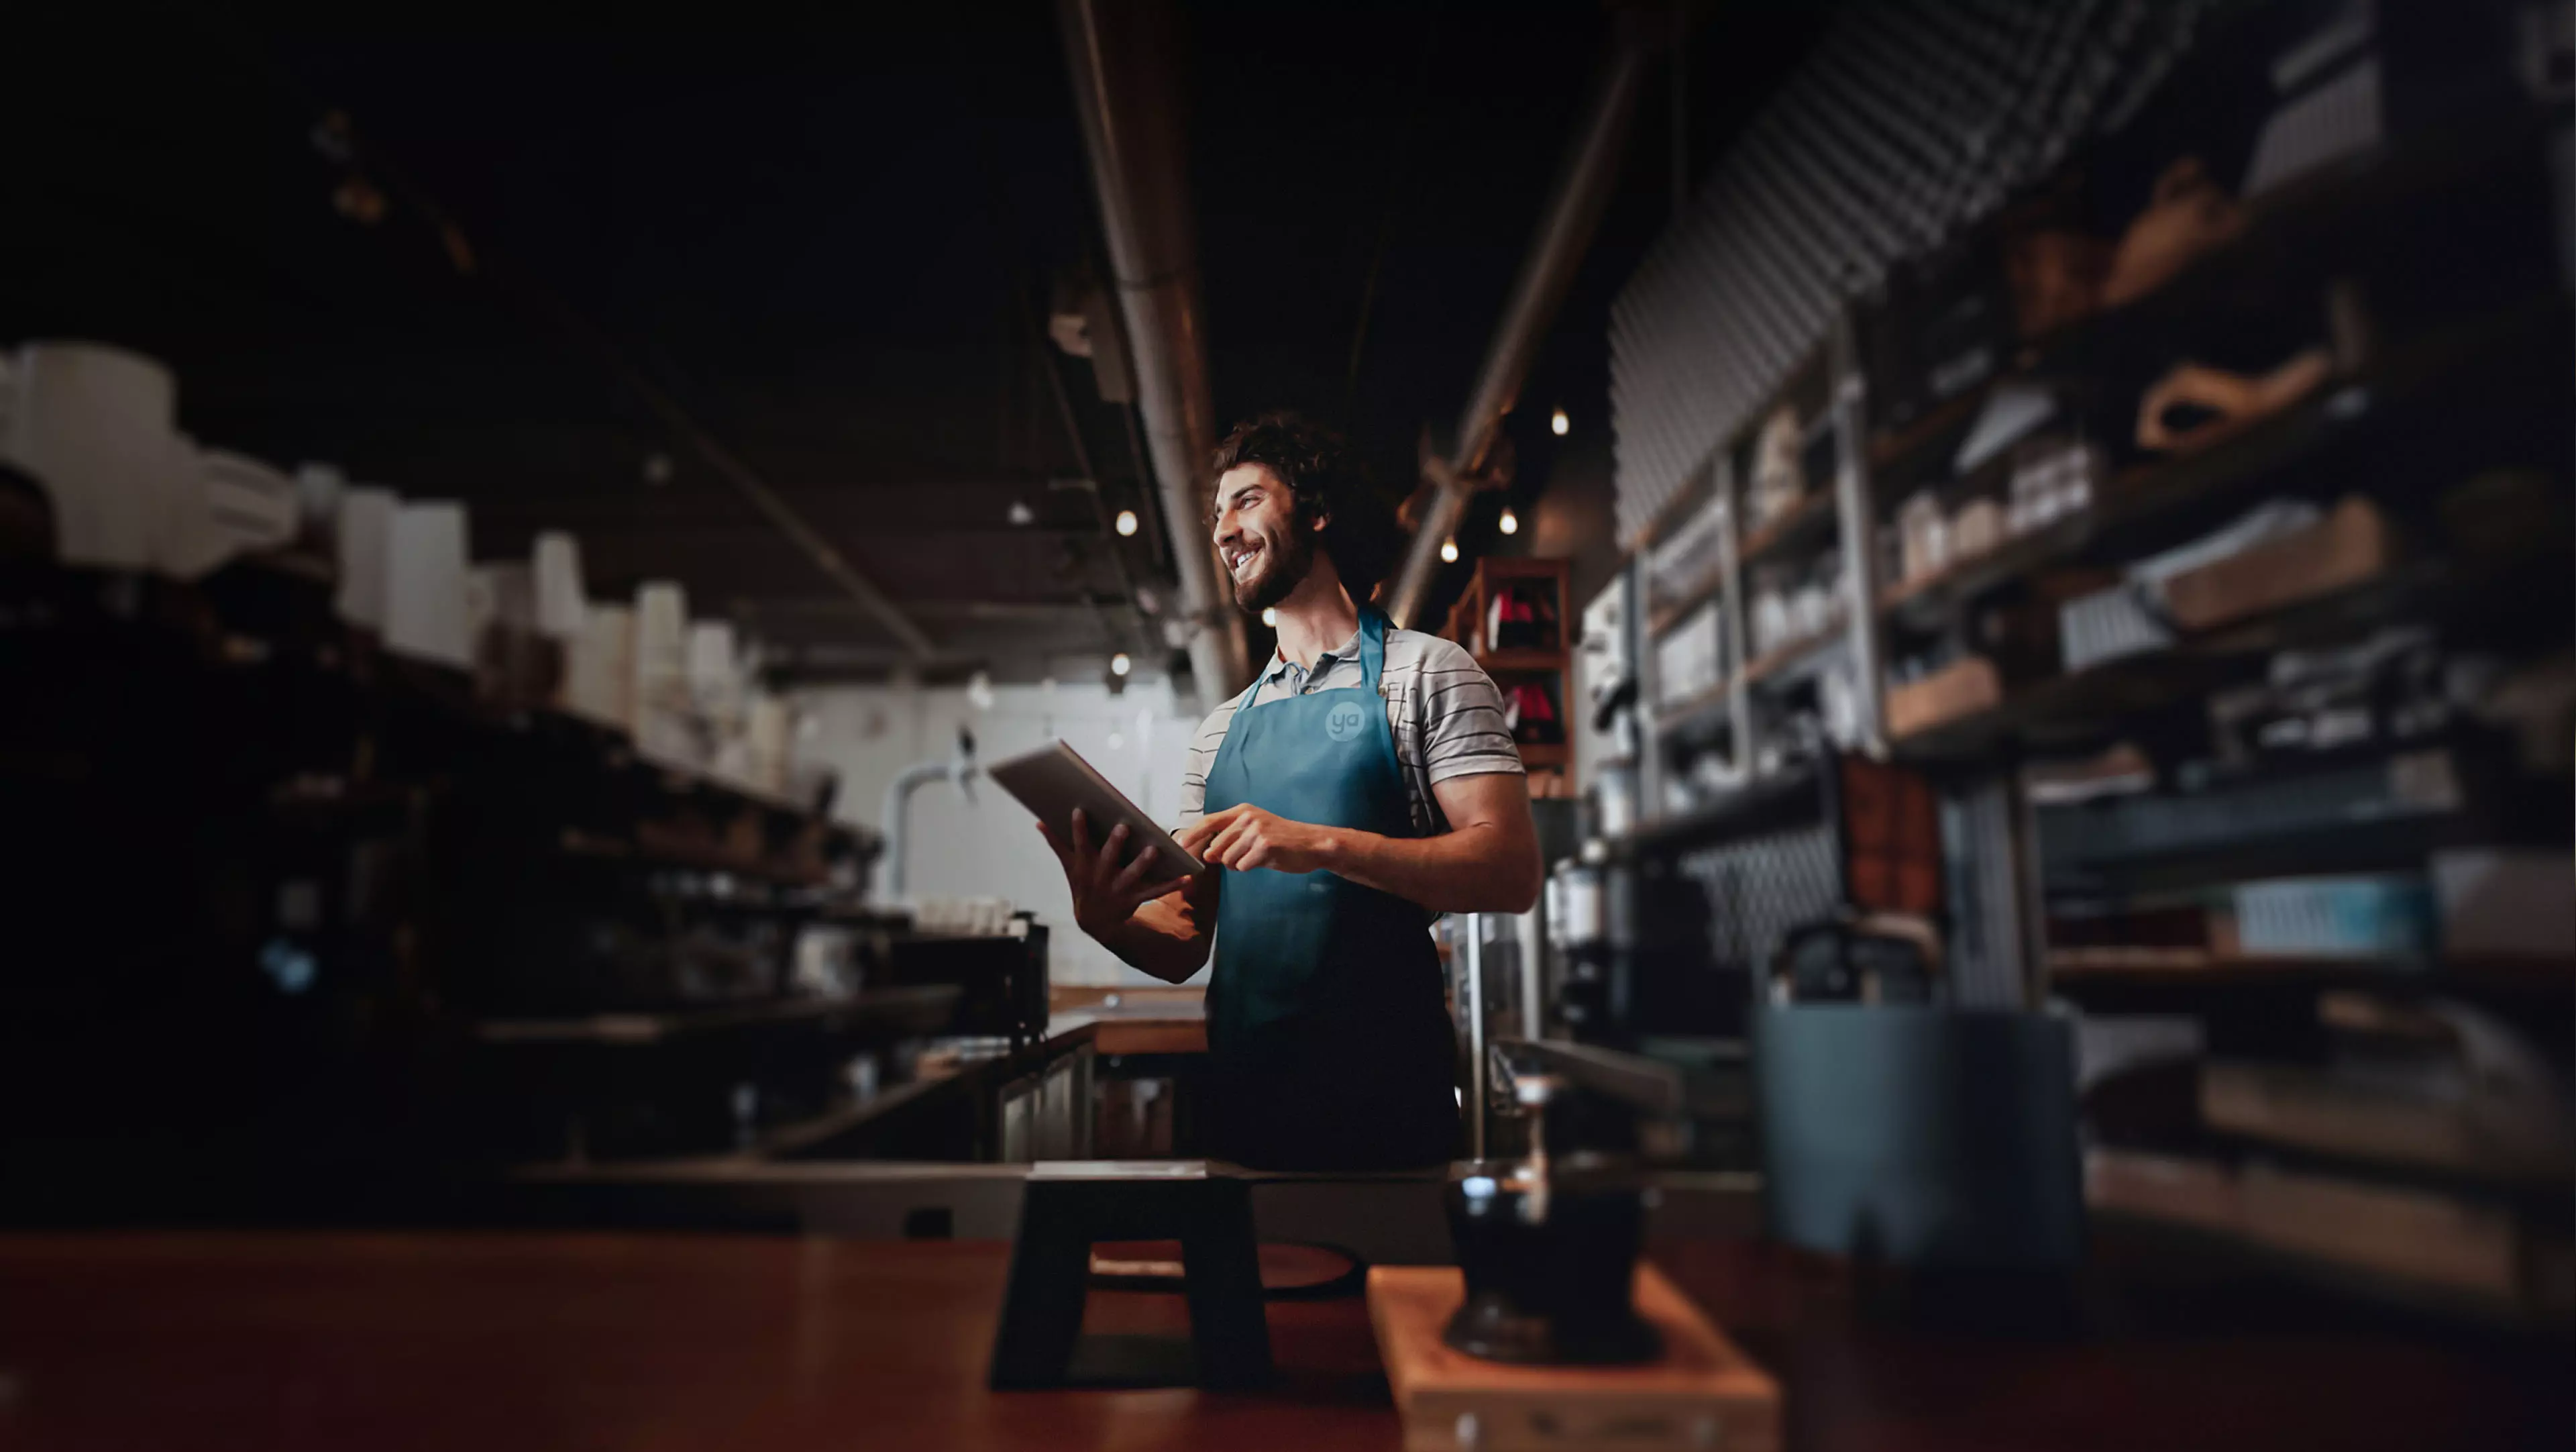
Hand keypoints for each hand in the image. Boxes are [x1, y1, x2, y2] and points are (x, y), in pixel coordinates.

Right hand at [1039, 808, 1193, 941]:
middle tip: (1124, 827)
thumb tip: (1039, 822)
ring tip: (1155, 850)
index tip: (1080, 809)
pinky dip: (1171, 885)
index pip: (1079, 844)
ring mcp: (1118, 889)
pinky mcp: (1135, 899)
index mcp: (1084, 866)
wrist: (1095, 922)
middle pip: (1107, 859)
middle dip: (1115, 844)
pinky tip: (1187, 877)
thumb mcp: (1069, 866)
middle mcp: (1100, 877)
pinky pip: (1155, 892)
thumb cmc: (1082, 885)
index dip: (1078, 828)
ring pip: (1132, 875)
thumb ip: (1057, 843)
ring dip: (1143, 863)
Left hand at [1174, 803, 1338, 874]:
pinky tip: (1265, 860)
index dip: (1191, 835)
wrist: (1312, 843)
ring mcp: (1256, 831)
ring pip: (1228, 859)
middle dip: (1223, 858)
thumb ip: (1229, 839)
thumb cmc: (1281, 839)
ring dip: (1239, 864)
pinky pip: (1242, 866)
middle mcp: (1247, 818)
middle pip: (1216, 846)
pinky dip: (1250, 868)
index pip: (1208, 821)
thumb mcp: (1254, 831)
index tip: (1179, 846)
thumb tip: (1207, 855)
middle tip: (1244, 857)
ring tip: (1257, 856)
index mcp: (1242, 811)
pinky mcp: (1264, 846)